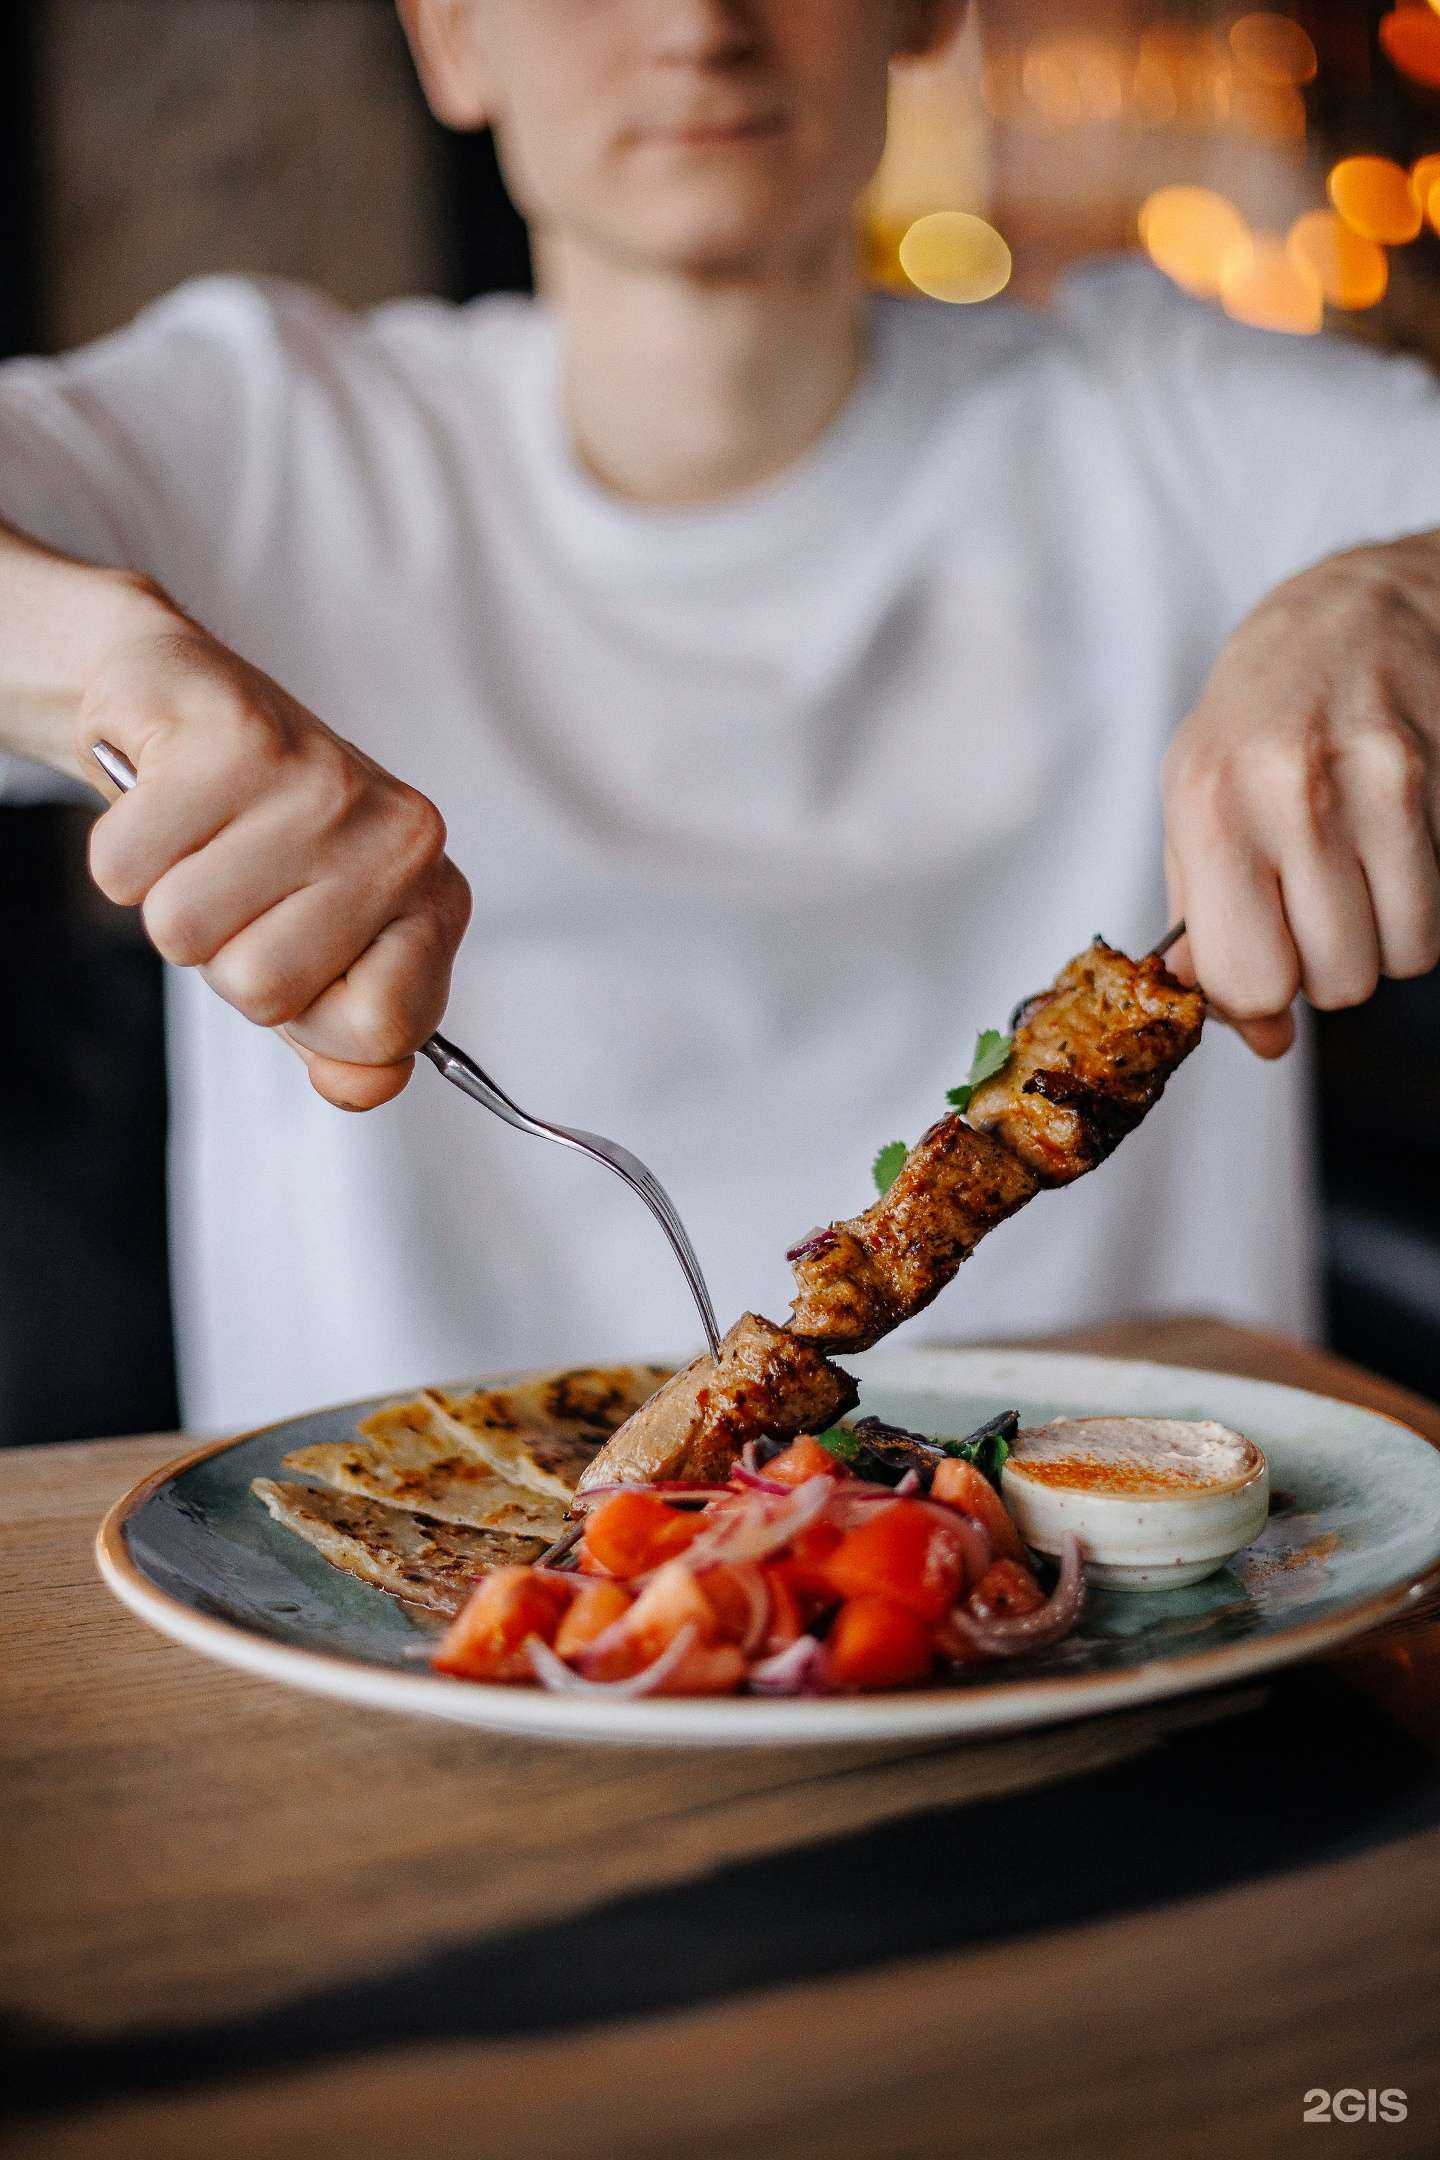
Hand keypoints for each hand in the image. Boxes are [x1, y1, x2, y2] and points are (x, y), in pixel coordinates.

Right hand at [79, 599, 471, 1108]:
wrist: (186, 703)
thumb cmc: (258, 841)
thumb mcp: (317, 952)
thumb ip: (347, 1038)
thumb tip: (368, 1089)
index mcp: (433, 899)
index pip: (384, 1031)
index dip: (316, 1017)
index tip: (300, 956)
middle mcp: (400, 838)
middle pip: (264, 990)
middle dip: (224, 956)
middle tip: (236, 884)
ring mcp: (322, 784)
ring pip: (185, 931)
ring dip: (166, 898)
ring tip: (200, 842)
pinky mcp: (234, 739)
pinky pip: (128, 868)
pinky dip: (123, 848)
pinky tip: (161, 801)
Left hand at [1163, 535, 1439, 1056]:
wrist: (1352, 614)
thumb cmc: (1257, 724)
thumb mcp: (1194, 805)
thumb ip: (1204, 925)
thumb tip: (1256, 1034)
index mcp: (1209, 804)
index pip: (1247, 978)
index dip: (1258, 1005)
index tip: (1264, 982)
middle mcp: (1291, 792)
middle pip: (1333, 981)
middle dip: (1322, 970)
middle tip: (1310, 911)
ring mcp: (1379, 782)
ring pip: (1399, 958)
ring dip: (1377, 943)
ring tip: (1353, 877)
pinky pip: (1439, 917)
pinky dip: (1418, 910)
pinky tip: (1394, 852)